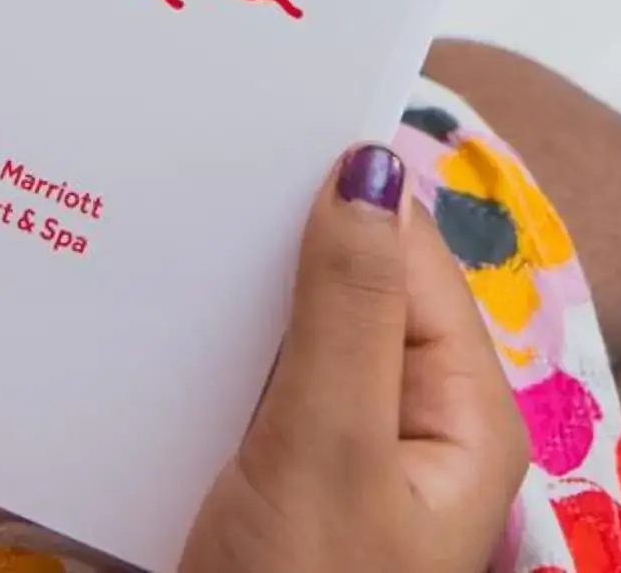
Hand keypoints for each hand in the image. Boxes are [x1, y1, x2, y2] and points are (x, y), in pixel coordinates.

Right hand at [181, 143, 530, 572]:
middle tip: (194, 179)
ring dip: (236, 303)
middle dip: (281, 243)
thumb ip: (350, 309)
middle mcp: (418, 428)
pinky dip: (211, 358)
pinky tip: (156, 332)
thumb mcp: (330, 453)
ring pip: (293, 338)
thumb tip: (371, 163)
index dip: (343, 191)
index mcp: (464, 414)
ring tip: (162, 244)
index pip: (411, 255)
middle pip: (352, 289)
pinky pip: (253, 389)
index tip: (257, 133)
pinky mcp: (285, 486)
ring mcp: (349, 460)